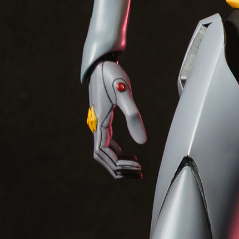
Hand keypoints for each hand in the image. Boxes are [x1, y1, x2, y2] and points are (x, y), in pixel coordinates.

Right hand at [86, 59, 146, 177]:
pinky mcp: (103, 121)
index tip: (136, 167)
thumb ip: (133, 116)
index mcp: (99, 121)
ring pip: (104, 152)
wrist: (101, 63)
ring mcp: (98, 124)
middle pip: (103, 156)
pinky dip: (118, 152)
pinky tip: (131, 156)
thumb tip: (142, 142)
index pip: (104, 152)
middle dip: (119, 168)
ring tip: (137, 169)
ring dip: (118, 163)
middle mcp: (96, 125)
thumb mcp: (124, 92)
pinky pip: (108, 143)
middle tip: (139, 174)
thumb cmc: (112, 75)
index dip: (118, 164)